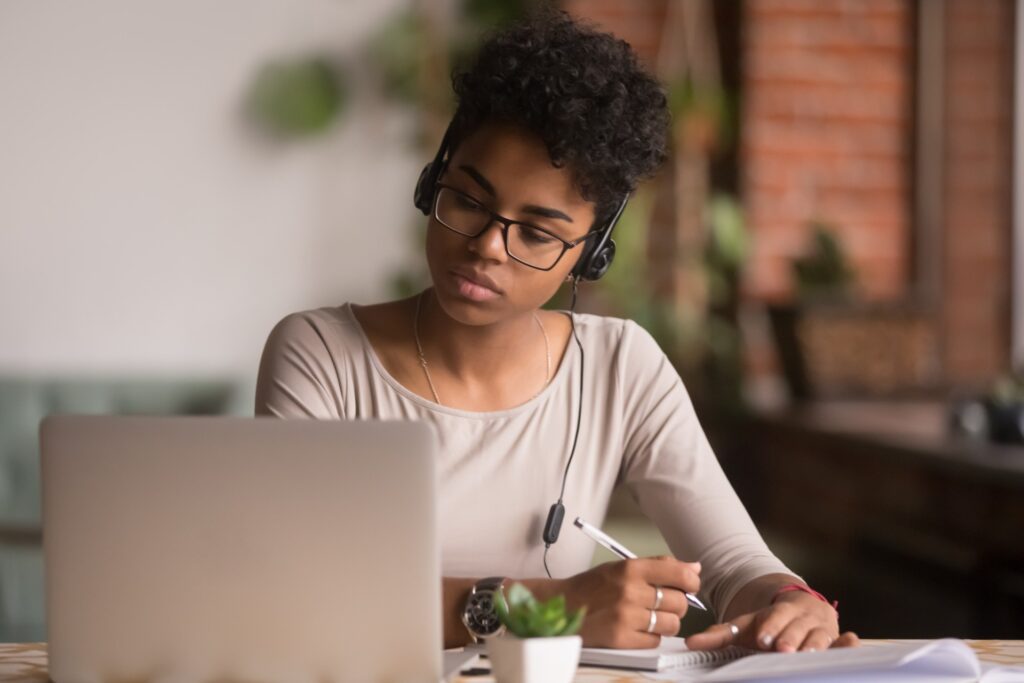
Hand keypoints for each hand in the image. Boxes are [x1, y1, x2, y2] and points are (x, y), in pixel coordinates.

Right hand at [561, 555, 701, 648]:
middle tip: (662, 604)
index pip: (679, 573)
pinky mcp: (621, 638)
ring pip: (671, 624)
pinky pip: (655, 641)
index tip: (689, 585)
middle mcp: (630, 591)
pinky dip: (650, 637)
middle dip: (676, 605)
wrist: (561, 606)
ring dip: (665, 623)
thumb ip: (659, 566)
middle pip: (679, 602)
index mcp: (630, 568)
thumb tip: (694, 567)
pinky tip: (637, 628)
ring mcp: (626, 616)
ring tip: (649, 618)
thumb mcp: (621, 567)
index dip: (691, 582)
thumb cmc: (591, 587)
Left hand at [686, 591, 859, 652]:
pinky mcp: (836, 639)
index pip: (774, 618)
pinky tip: (852, 642)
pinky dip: (848, 644)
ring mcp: (821, 628)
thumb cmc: (770, 624)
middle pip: (797, 628)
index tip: (764, 638)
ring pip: (820, 636)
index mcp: (779, 612)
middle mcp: (802, 617)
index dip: (771, 627)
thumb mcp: (746, 626)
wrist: (800, 609)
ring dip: (816, 644)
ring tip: (809, 655)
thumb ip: (719, 635)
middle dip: (791, 639)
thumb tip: (690, 643)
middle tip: (783, 650)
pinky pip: (843, 642)